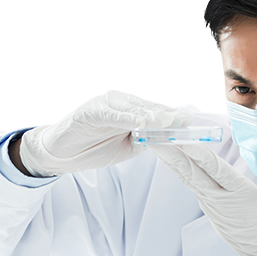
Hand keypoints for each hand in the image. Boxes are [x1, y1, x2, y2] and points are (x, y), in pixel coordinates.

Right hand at [19, 90, 192, 176]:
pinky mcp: (88, 111)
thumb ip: (148, 139)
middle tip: (183, 120)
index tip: (191, 122)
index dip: (174, 116)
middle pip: (148, 107)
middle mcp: (121, 102)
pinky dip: (124, 118)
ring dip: (149, 115)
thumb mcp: (130, 147)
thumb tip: (170, 138)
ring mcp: (104, 104)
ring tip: (165, 120)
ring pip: (131, 108)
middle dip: (166, 115)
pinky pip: (109, 115)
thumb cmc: (98, 147)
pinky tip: (136, 122)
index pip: (158, 111)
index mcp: (133, 109)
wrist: (64, 154)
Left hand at [151, 144, 256, 255]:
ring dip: (172, 160)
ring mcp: (212, 205)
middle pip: (192, 173)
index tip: (183, 139)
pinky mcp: (209, 208)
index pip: (216, 170)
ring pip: (188, 179)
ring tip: (156, 142)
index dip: (198, 154)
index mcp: (241, 195)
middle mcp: (221, 200)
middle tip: (155, 136)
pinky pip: (192, 185)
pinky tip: (172, 157)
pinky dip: (181, 170)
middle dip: (173, 154)